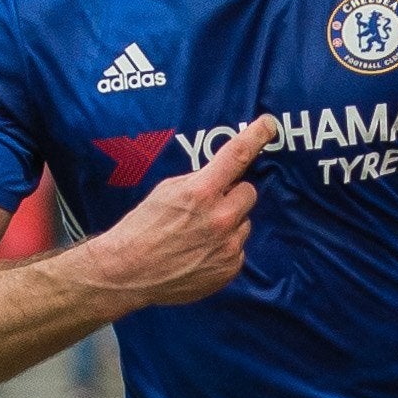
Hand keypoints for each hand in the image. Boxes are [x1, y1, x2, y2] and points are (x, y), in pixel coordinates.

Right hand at [82, 115, 270, 308]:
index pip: (237, 155)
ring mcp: (228, 246)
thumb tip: (224, 176)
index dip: (256, 136)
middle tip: (207, 206)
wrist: (128, 273)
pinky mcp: (230, 268)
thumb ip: (199, 180)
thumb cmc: (142, 228)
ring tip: (198, 236)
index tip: (269, 125)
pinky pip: (238, 249)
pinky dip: (224, 249)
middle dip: (232, 196)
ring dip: (228, 224)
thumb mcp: (167, 191)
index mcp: (201, 192)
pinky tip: (199, 253)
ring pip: (244, 223)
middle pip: (248, 192)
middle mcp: (220, 218)